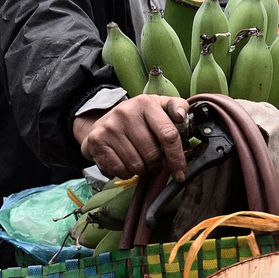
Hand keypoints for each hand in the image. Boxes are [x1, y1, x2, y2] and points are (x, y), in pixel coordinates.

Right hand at [73, 95, 188, 181]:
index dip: (177, 158)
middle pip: (153, 154)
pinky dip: (126, 172)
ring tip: (138, 160)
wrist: (103, 121)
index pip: (168, 134)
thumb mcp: (158, 107)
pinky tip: (125, 163)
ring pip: (137, 165)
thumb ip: (176, 107)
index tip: (180, 174)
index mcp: (146, 103)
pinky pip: (120, 169)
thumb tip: (181, 115)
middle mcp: (126, 112)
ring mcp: (110, 127)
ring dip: (141, 170)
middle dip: (156, 165)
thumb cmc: (138, 119)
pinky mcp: (97, 141)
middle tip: (153, 161)